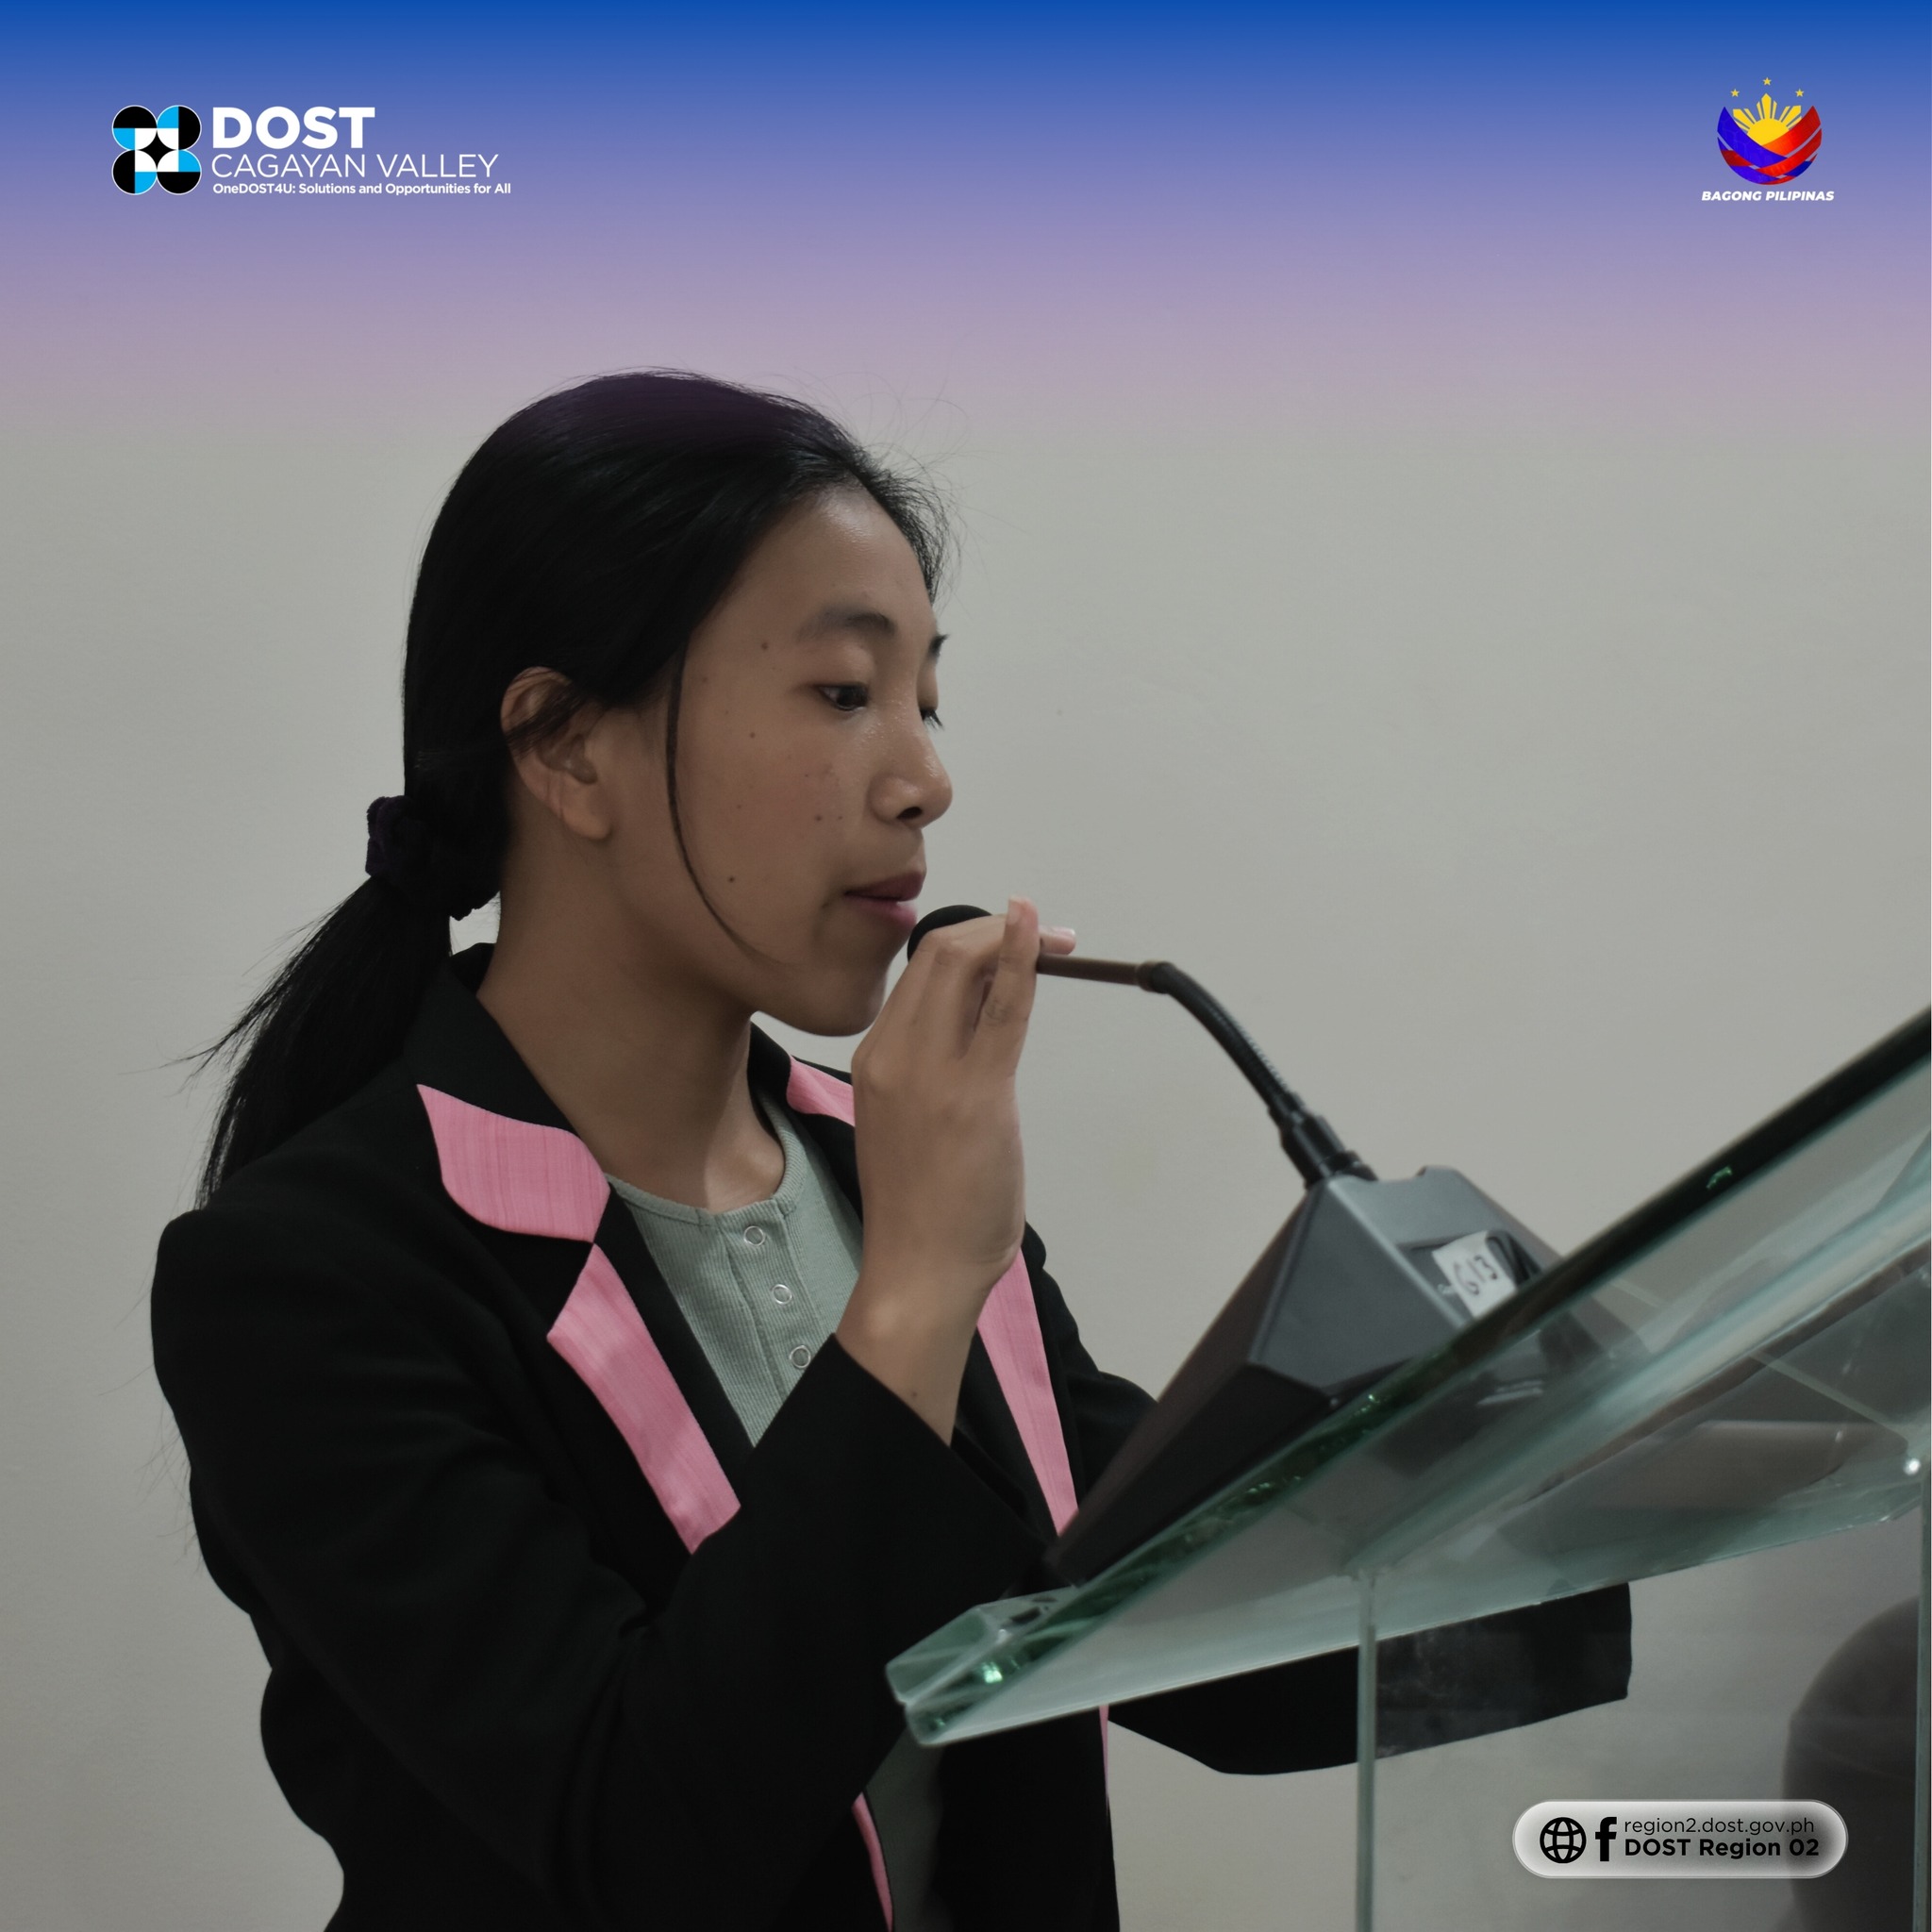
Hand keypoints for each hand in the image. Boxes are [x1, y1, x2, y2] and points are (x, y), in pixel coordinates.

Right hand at [835, 897, 1075, 1436]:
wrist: (918, 1269)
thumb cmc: (921, 1207)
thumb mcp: (910, 1120)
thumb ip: (936, 1067)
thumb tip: (984, 1018)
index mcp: (874, 1057)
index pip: (918, 971)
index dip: (969, 940)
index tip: (1009, 943)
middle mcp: (894, 1052)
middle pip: (939, 953)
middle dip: (993, 928)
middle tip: (1039, 931)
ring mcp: (931, 1070)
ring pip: (966, 967)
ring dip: (1015, 939)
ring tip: (1056, 940)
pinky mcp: (976, 1092)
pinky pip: (1002, 1007)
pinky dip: (1022, 960)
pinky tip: (1040, 937)